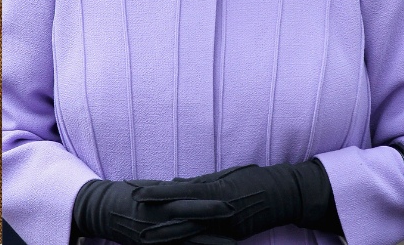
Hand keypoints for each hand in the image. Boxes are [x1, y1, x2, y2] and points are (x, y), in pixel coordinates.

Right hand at [73, 179, 233, 244]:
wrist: (100, 211)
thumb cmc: (125, 195)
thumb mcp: (147, 188)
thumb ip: (171, 189)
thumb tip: (194, 185)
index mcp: (157, 202)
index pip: (187, 203)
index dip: (208, 205)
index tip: (229, 203)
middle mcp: (157, 220)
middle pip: (191, 224)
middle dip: (215, 225)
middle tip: (237, 223)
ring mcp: (155, 237)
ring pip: (188, 243)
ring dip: (211, 244)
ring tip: (234, 244)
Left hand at [134, 160, 340, 238]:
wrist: (284, 193)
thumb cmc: (254, 179)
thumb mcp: (223, 177)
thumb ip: (198, 182)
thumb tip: (174, 182)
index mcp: (212, 189)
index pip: (175, 189)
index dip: (153, 190)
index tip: (132, 190)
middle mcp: (215, 207)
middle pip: (178, 212)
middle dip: (154, 215)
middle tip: (131, 216)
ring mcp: (223, 223)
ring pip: (190, 230)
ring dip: (167, 234)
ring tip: (145, 237)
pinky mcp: (232, 234)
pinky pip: (207, 240)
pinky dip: (190, 243)